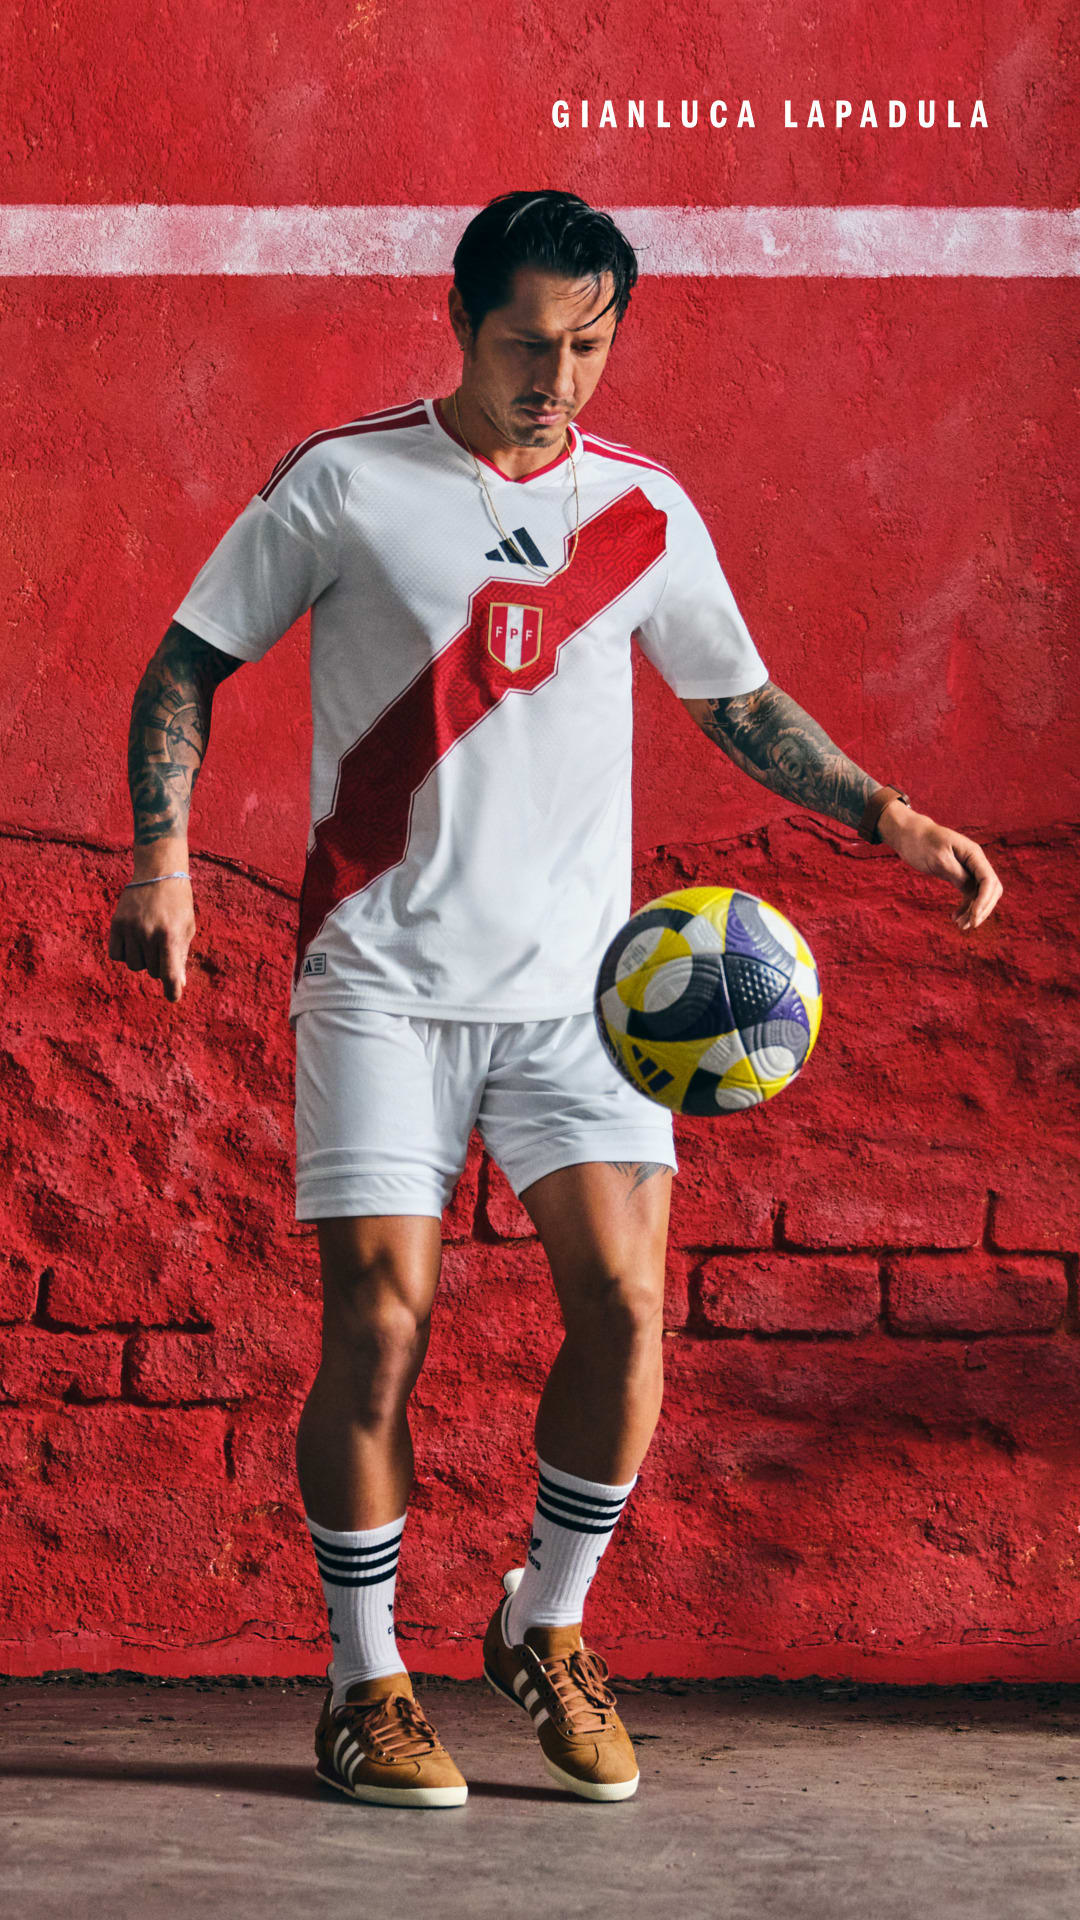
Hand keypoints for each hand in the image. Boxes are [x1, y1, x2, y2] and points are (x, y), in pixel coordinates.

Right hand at [108, 875, 195, 1002]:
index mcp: (170, 936)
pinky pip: (116, 955)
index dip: (172, 990)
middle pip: (153, 971)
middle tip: (164, 947)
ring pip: (134, 965)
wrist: (159, 873)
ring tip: (149, 941)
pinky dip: (125, 953)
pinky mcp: (117, 924)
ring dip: (143, 960)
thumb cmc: (178, 903)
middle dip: (160, 965)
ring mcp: (131, 929)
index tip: (173, 998)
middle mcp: (148, 934)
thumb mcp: (187, 928)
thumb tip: (178, 984)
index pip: (169, 973)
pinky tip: (134, 940)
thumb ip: (181, 956)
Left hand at [877, 802, 1002, 929]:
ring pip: (981, 895)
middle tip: (968, 925)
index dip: (984, 901)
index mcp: (973, 854)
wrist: (909, 835)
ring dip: (973, 911)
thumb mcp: (938, 859)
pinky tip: (955, 917)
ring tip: (959, 925)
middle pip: (991, 890)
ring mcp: (969, 869)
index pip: (988, 880)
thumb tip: (972, 892)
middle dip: (982, 909)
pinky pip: (969, 894)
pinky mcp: (959, 875)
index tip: (973, 917)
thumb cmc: (921, 843)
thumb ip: (957, 874)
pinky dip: (965, 907)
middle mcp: (975, 861)